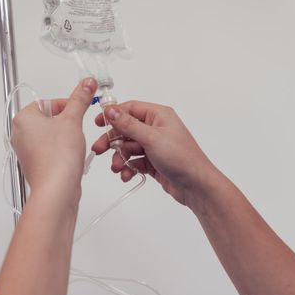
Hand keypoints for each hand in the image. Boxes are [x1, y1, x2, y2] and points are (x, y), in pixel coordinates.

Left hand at [11, 78, 96, 199]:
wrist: (56, 189)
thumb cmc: (57, 157)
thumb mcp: (73, 120)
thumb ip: (80, 99)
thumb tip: (87, 83)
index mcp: (23, 119)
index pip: (48, 102)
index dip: (67, 105)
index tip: (79, 109)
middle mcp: (20, 134)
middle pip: (49, 119)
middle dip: (67, 123)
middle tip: (77, 129)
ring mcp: (26, 151)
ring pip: (51, 136)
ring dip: (67, 138)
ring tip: (73, 146)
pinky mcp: (35, 165)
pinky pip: (51, 151)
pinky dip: (63, 152)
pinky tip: (71, 158)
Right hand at [92, 101, 219, 207]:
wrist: (196, 186)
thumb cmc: (180, 157)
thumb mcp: (151, 138)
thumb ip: (128, 125)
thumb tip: (110, 110)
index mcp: (159, 115)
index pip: (130, 109)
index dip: (113, 115)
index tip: (98, 124)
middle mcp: (156, 128)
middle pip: (126, 129)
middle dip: (112, 140)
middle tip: (98, 150)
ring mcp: (155, 145)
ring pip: (129, 147)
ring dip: (120, 157)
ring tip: (117, 168)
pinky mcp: (154, 161)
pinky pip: (135, 161)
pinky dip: (128, 167)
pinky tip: (126, 175)